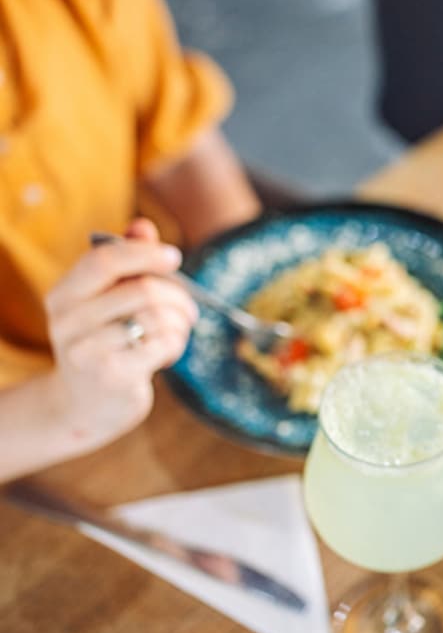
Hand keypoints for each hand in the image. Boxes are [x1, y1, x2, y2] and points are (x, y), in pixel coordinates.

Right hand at [44, 219, 197, 445]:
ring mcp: (87, 352)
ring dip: (180, 323)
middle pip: (142, 290)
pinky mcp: (112, 376)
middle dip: (177, 296)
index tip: (174, 257)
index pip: (104, 261)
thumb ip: (123, 263)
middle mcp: (68, 322)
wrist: (83, 405)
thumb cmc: (102, 342)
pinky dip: (176, 344)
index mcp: (63, 295)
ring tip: (176, 332)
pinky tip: (167, 352)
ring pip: (157, 318)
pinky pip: (163, 344)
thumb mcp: (105, 302)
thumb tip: (142, 227)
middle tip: (189, 308)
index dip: (143, 253)